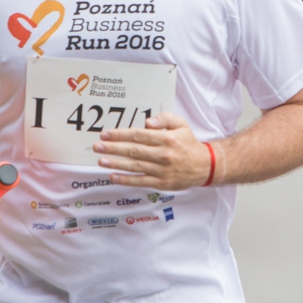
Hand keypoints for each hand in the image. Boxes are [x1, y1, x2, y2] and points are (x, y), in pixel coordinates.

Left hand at [95, 112, 213, 189]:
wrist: (204, 166)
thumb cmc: (188, 144)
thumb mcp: (181, 125)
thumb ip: (165, 119)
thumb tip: (147, 122)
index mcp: (166, 139)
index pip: (138, 135)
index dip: (120, 134)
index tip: (106, 134)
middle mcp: (163, 154)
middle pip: (133, 150)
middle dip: (113, 148)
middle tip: (98, 146)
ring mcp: (162, 170)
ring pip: (135, 166)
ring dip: (116, 164)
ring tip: (101, 160)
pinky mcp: (161, 183)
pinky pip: (140, 181)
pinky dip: (126, 179)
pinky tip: (113, 176)